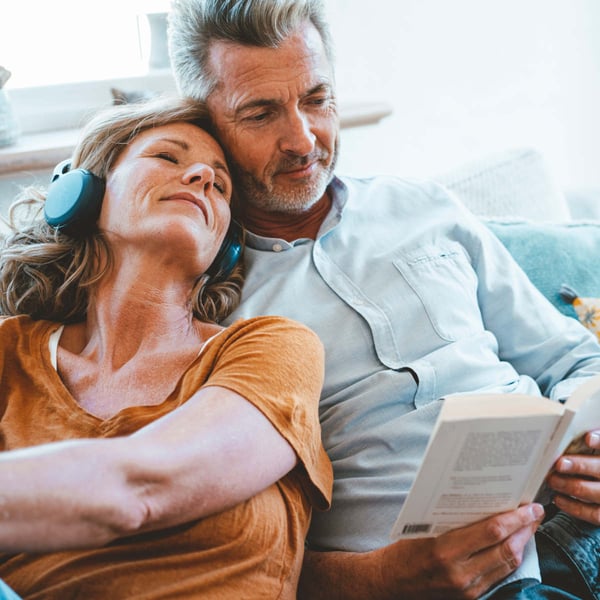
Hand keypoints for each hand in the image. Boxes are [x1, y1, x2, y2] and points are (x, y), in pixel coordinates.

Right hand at [299, 503, 543, 599]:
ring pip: (507, 565)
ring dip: (522, 544)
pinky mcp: (470, 598)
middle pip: (506, 550)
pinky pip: (499, 576)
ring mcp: (467, 590)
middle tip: (534, 512)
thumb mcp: (424, 529)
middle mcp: (460, 574)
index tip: (530, 505)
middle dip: (526, 530)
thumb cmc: (403, 550)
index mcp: (445, 550)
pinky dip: (510, 559)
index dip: (516, 518)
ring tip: (528, 527)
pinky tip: (512, 545)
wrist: (389, 583)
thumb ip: (454, 520)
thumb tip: (484, 501)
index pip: (492, 531)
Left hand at [547, 430, 599, 523]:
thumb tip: (561, 434)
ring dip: (569, 485)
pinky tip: (558, 498)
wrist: (598, 489)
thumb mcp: (589, 455)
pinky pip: (591, 512)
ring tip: (552, 479)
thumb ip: (585, 445)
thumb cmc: (590, 465)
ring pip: (593, 491)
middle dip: (579, 465)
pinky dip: (572, 505)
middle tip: (559, 463)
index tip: (587, 438)